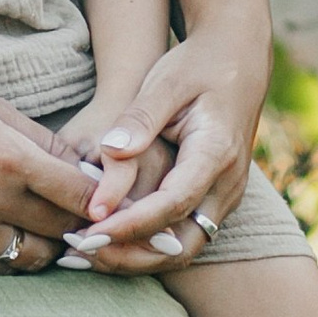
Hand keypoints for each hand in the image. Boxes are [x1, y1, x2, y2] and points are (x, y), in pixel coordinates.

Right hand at [0, 59, 101, 268]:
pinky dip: (11, 255)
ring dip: (47, 245)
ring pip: (32, 259)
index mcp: (7, 159)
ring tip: (47, 226)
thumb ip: (44, 145)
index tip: (111, 200)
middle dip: (80, 224)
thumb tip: (89, 173)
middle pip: (62, 231)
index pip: (80, 196)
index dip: (102, 201)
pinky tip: (11, 233)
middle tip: (86, 215)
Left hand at [60, 20, 266, 272]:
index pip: (172, 204)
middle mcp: (228, 184)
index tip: (88, 230)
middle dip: (131, 257)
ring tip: (83, 253)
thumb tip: (110, 151)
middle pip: (182, 244)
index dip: (130, 224)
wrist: (237, 58)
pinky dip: (146, 246)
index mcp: (216, 152)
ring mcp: (225, 197)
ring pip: (182, 249)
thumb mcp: (167, 81)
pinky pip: (182, 237)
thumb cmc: (198, 66)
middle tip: (80, 251)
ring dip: (135, 258)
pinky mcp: (214, 201)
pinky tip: (106, 242)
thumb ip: (139, 118)